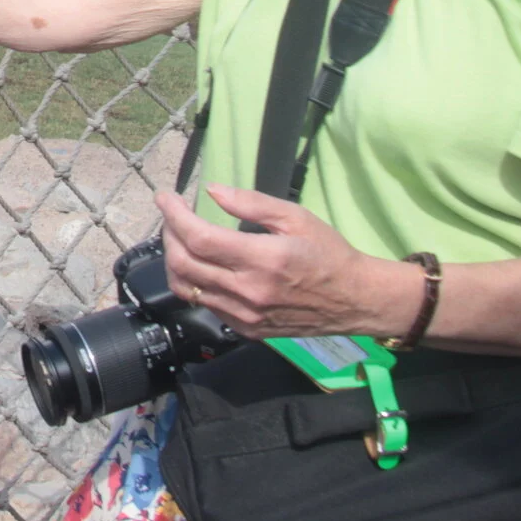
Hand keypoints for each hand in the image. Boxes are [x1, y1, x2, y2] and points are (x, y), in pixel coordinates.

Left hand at [156, 185, 419, 339]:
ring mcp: (245, 316)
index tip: (165, 198)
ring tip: (181, 239)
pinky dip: (194, 282)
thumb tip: (212, 190)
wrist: (354, 300)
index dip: (174, 216)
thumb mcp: (296, 217)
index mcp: (262, 260)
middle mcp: (248, 292)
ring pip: (187, 289)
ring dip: (174, 260)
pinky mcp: (247, 330)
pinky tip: (203, 264)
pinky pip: (205, 305)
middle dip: (168, 234)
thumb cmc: (327, 252)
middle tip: (173, 216)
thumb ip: (252, 204)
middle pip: (183, 264)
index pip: (198, 238)